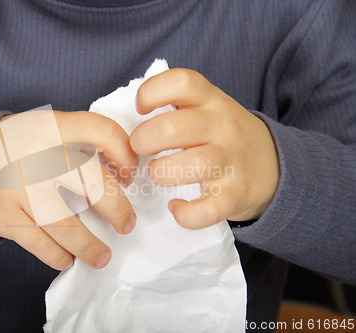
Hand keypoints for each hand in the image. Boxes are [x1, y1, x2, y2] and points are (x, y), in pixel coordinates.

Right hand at [0, 111, 137, 269]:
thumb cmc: (25, 149)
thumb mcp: (51, 130)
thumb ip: (83, 142)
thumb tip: (124, 175)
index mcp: (53, 127)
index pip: (102, 132)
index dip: (126, 155)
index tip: (130, 176)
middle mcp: (36, 154)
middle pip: (91, 182)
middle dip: (117, 209)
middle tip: (126, 223)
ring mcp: (18, 187)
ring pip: (65, 224)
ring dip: (89, 246)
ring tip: (102, 256)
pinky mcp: (4, 215)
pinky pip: (39, 244)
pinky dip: (59, 256)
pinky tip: (69, 259)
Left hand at [130, 68, 279, 228]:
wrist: (275, 167)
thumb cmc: (224, 136)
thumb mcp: (209, 108)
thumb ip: (177, 103)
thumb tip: (128, 112)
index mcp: (211, 100)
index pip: (181, 82)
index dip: (151, 93)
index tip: (141, 108)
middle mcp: (223, 126)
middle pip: (172, 128)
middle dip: (142, 141)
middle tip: (140, 149)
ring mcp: (231, 160)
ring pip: (189, 165)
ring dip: (161, 173)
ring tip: (158, 175)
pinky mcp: (236, 194)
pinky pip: (207, 209)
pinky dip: (185, 214)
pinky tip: (176, 207)